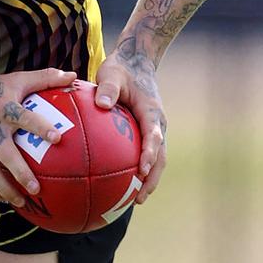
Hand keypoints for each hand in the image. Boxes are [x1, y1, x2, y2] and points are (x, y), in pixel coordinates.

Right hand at [0, 68, 76, 205]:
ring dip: (4, 188)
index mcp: (4, 109)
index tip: (58, 138)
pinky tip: (4, 200)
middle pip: (4, 153)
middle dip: (19, 172)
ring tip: (22, 202)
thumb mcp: (16, 80)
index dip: (39, 127)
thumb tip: (73, 75)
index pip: (23, 117)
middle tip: (37, 188)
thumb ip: (45, 78)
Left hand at [95, 50, 166, 203]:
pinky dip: (139, 170)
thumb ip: (108, 87)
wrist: (135, 61)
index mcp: (151, 112)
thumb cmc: (121, 68)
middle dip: (152, 178)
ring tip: (135, 200)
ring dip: (149, 179)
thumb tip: (102, 104)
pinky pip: (145, 153)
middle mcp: (157, 123)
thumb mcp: (112, 73)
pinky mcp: (146, 131)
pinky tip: (122, 183)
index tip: (142, 170)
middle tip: (139, 199)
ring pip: (156, 159)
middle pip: (160, 156)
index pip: (154, 137)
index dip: (150, 154)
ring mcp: (154, 129)